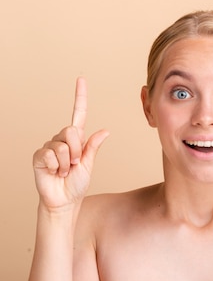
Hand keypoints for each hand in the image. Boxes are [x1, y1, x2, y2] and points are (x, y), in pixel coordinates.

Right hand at [32, 77, 108, 210]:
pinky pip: (51, 155)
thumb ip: (93, 147)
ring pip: (63, 145)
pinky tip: (54, 172)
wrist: (64, 201)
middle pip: (72, 131)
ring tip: (64, 171)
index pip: (78, 112)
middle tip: (74, 165)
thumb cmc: (76, 184)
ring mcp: (49, 146)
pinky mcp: (39, 156)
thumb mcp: (89, 164)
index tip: (81, 79)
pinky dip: (56, 167)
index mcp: (76, 138)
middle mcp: (62, 139)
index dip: (80, 96)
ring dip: (67, 162)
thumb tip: (105, 131)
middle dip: (77, 151)